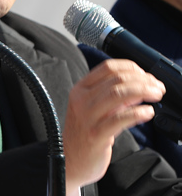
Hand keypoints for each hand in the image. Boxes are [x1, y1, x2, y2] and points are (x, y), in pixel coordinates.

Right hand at [62, 58, 164, 193]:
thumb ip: (111, 96)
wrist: (69, 160)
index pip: (107, 68)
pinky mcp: (95, 135)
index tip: (146, 75)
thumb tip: (138, 85)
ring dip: (143, 91)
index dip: (131, 67)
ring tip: (157, 95)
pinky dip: (138, 113)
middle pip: (116, 79)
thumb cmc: (84, 134)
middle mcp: (81, 99)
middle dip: (143, 80)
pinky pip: (120, 119)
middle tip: (158, 87)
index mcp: (80, 89)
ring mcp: (87, 117)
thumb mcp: (93, 108)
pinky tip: (149, 113)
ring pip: (118, 94)